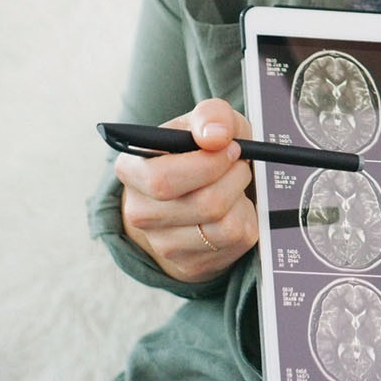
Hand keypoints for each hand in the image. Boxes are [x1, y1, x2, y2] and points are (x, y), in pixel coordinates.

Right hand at [115, 98, 258, 284]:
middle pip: (204, 203)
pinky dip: (248, 216)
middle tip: (239, 164)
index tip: (231, 148)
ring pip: (224, 224)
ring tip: (235, 183)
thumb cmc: (202, 150)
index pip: (162, 179)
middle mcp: (139, 212)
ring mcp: (163, 244)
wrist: (203, 188)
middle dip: (234, 177)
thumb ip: (211, 116)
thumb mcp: (208, 122)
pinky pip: (237, 238)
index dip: (208, 164)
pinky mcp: (191, 263)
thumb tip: (216, 136)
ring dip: (242, 196)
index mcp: (132, 170)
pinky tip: (236, 206)